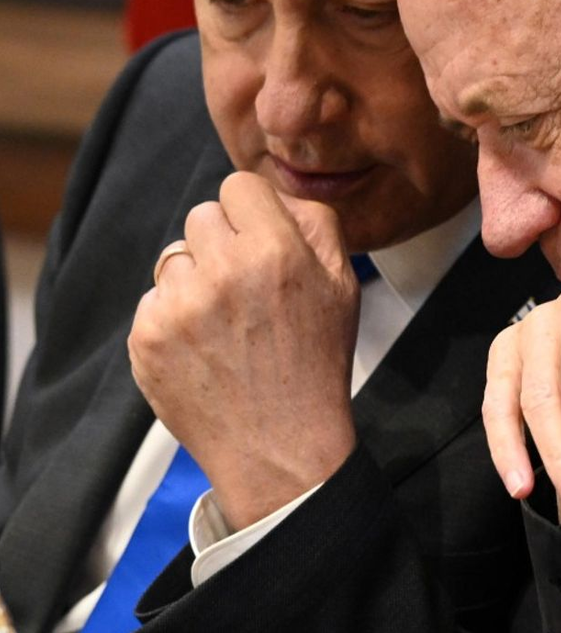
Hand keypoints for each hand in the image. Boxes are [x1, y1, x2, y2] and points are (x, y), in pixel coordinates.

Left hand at [129, 172, 359, 529]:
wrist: (281, 446)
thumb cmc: (316, 362)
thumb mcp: (343, 285)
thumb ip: (317, 224)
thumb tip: (276, 197)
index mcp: (275, 250)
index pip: (238, 187)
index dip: (252, 211)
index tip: (259, 237)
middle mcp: (222, 270)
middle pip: (201, 216)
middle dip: (222, 243)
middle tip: (245, 285)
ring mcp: (177, 306)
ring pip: (173, 258)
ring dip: (195, 279)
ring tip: (225, 321)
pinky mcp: (146, 338)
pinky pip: (152, 300)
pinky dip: (173, 318)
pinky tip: (204, 347)